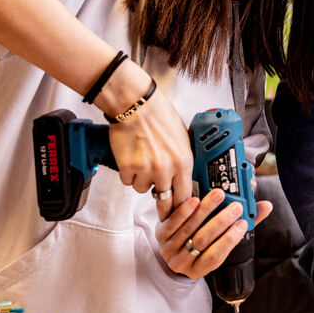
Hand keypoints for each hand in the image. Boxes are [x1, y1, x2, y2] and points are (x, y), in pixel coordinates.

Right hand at [101, 64, 193, 204]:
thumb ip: (183, 159)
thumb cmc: (158, 114)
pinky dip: (128, 173)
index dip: (182, 205)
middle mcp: (166, 169)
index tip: (178, 208)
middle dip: (163, 206)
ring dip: (142, 180)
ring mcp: (146, 170)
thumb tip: (184, 176)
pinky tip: (131, 157)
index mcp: (183, 162)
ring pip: (143, 190)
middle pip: (165, 202)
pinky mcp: (127, 168)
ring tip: (142, 161)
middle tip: (160, 204)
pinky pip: (127, 181)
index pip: (186, 196)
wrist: (136, 104)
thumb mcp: (182, 137)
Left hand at [154, 188, 271, 277]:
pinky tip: (195, 199)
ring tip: (219, 195)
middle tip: (235, 207)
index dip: (230, 240)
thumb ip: (243, 226)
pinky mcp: (159, 233)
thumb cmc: (202, 245)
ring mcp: (169, 249)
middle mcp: (182, 262)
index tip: (242, 224)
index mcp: (199, 269)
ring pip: (189, 229)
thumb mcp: (220, 241)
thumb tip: (266, 207)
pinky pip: (172, 223)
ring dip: (205, 210)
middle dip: (221, 222)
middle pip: (203, 241)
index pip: (216, 257)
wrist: (172, 246)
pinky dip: (185, 211)